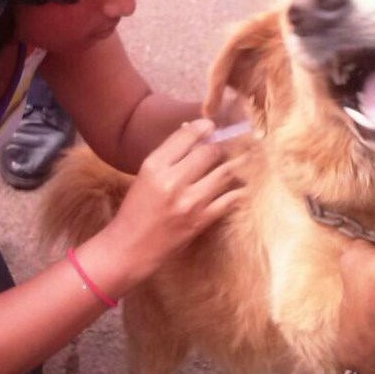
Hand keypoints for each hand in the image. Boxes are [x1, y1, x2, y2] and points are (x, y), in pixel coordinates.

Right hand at [106, 119, 241, 276]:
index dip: (204, 127)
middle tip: (229, 145)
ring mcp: (189, 202)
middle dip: (222, 146)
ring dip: (236, 165)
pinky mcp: (201, 221)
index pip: (186, 136)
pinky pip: (230, 199)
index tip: (212, 126)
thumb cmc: (135, 210)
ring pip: (225, 173)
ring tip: (245, 158)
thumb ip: (168, 156)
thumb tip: (195, 134)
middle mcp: (173, 181)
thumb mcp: (145, 176)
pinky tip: (241, 186)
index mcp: (154, 166)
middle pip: (210, 152)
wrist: (130, 247)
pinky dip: (238, 190)